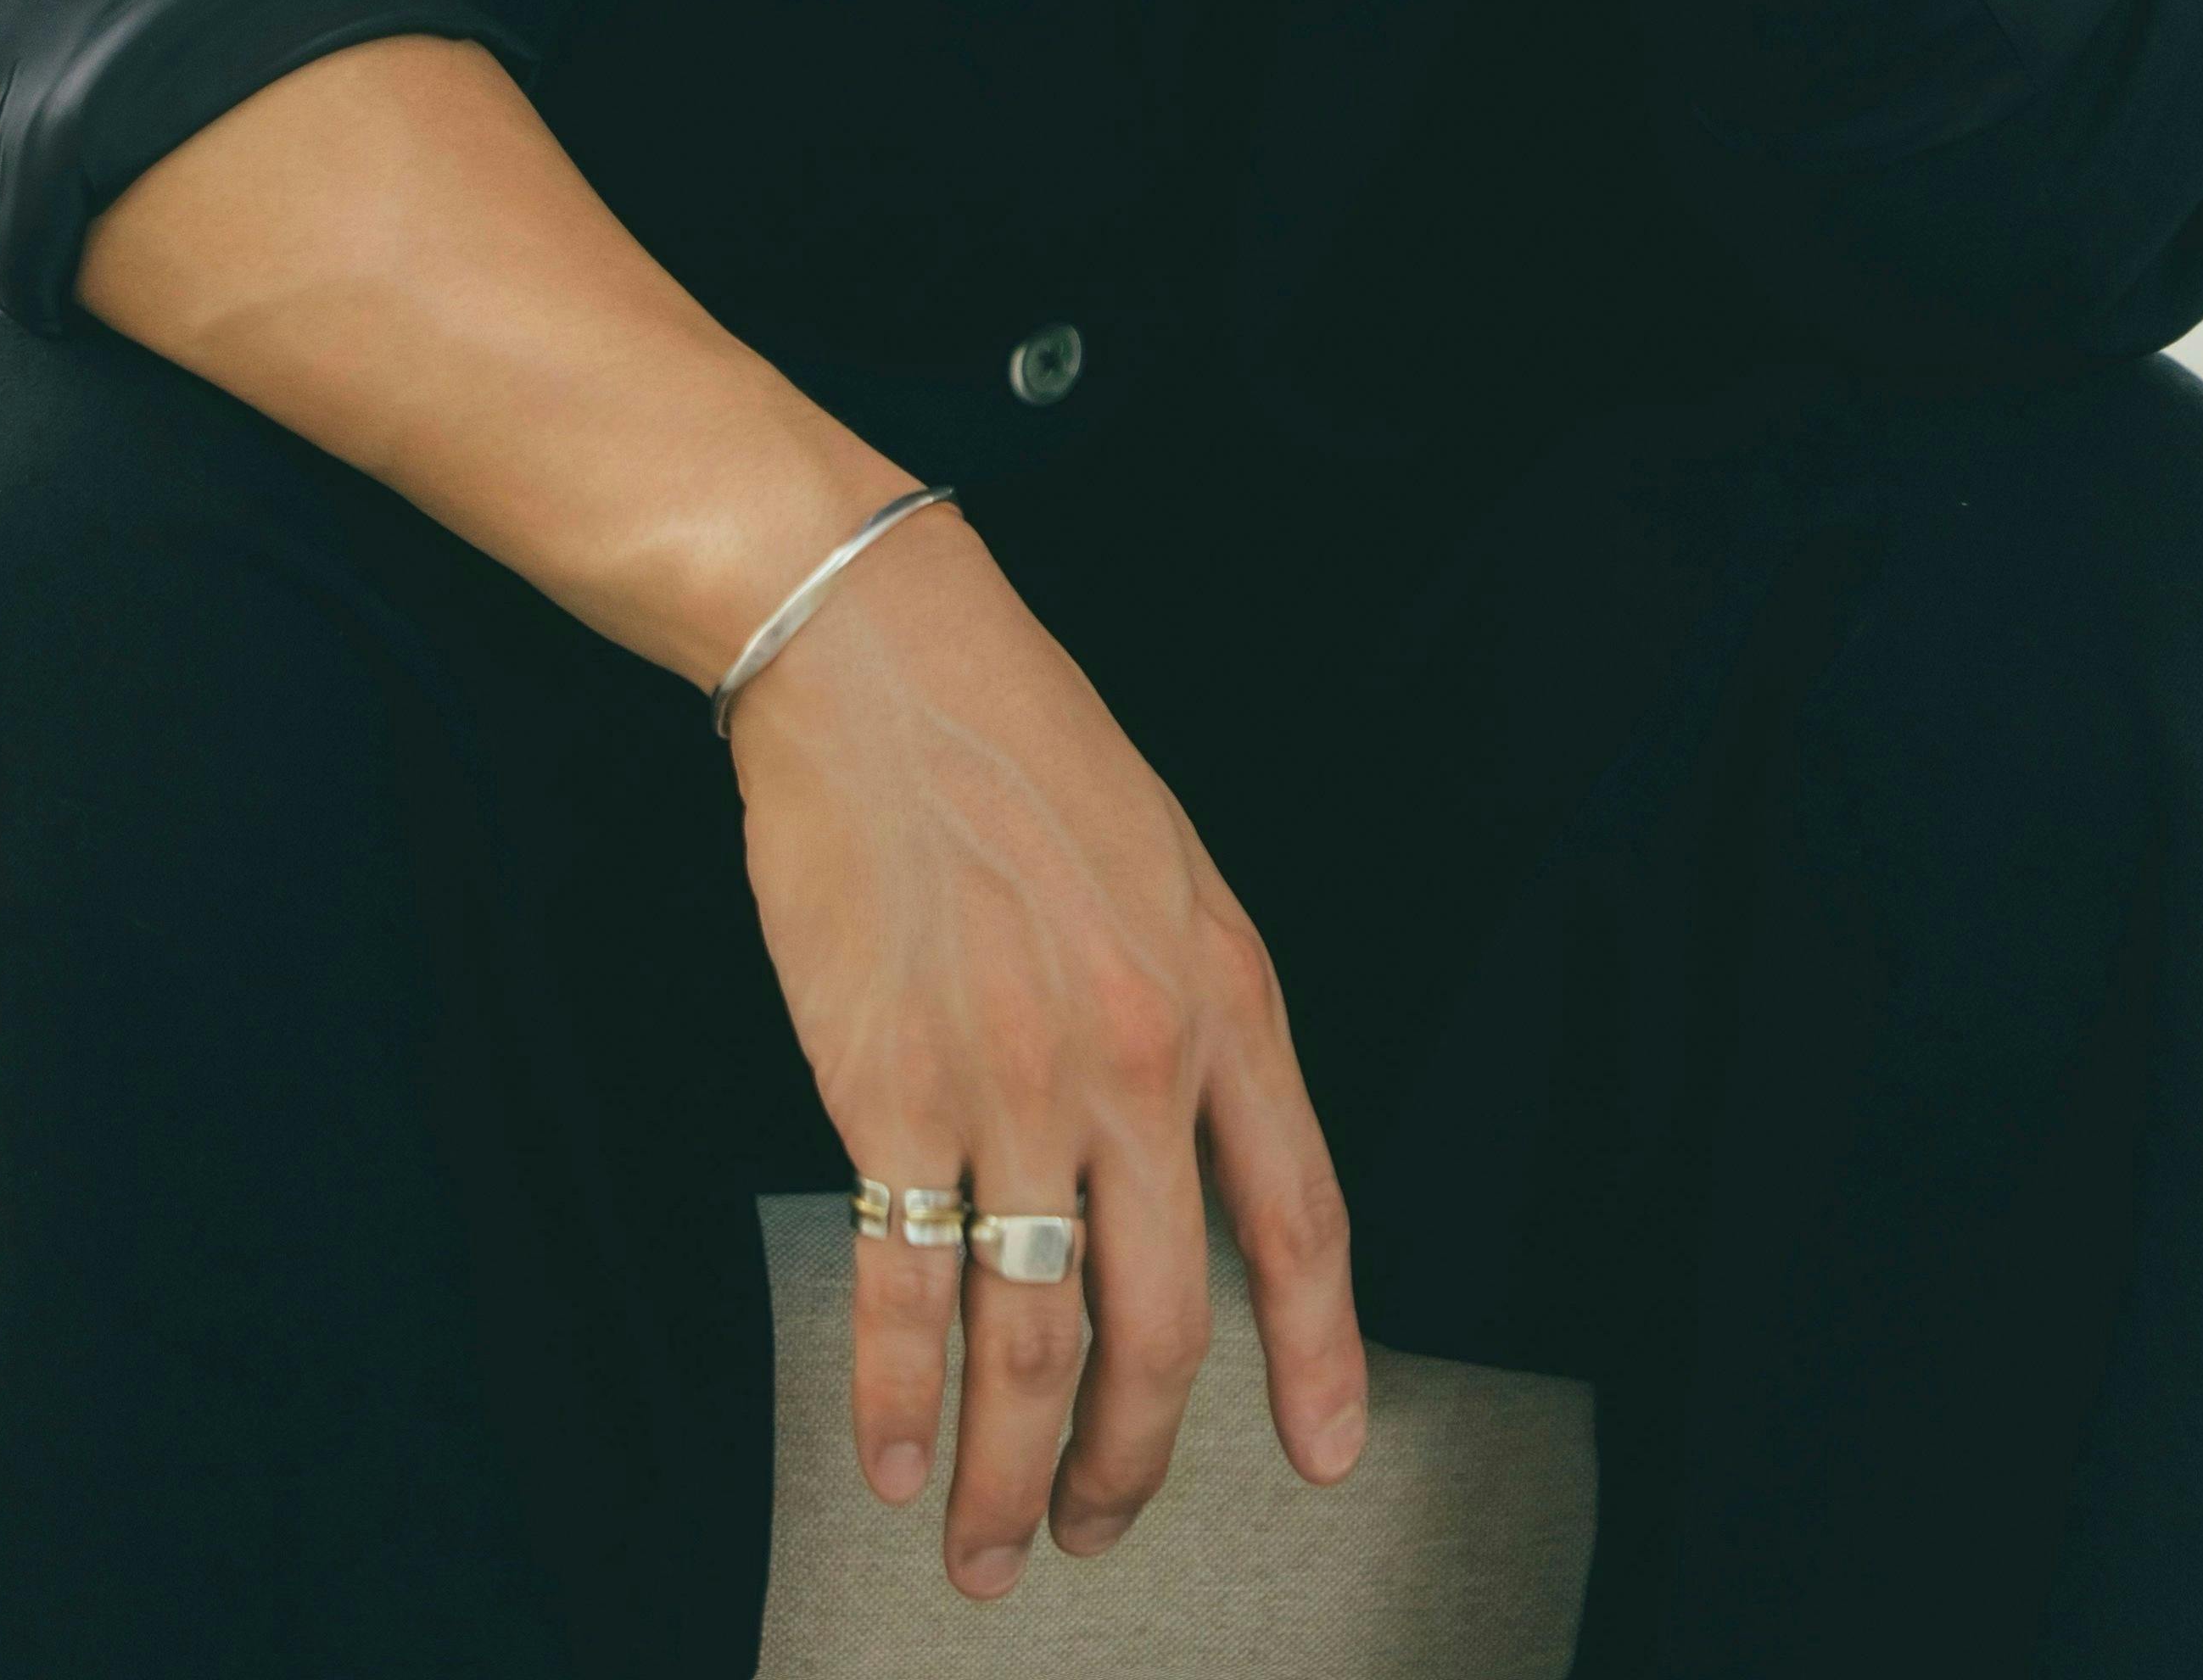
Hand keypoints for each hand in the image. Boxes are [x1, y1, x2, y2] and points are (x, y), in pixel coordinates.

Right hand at [727, 503, 1365, 1599]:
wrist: (879, 655)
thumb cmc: (1016, 743)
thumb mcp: (1164, 866)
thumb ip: (1191, 1009)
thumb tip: (1192, 1147)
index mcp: (1223, 992)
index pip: (1301, 1216)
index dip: (1322, 1355)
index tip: (1323, 1456)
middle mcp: (1136, 1057)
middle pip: (1161, 1327)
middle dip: (1132, 1464)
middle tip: (1097, 1530)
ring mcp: (1013, 1083)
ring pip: (1034, 1344)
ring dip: (1010, 1474)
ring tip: (989, 1545)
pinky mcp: (890, 1089)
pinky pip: (904, 1291)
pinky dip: (897, 1399)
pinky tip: (893, 1454)